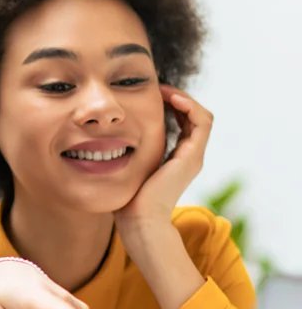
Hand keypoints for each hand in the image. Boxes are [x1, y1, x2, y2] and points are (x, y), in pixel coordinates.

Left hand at [115, 86, 212, 233]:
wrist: (139, 220)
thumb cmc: (127, 200)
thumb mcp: (129, 168)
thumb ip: (128, 154)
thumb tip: (107, 140)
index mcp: (176, 158)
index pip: (183, 123)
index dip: (171, 105)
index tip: (151, 95)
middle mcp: (189, 156)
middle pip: (193, 117)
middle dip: (178, 99)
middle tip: (158, 88)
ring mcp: (193, 156)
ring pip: (201, 117)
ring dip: (185, 99)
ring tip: (165, 90)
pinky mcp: (192, 157)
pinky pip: (202, 123)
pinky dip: (190, 107)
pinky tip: (172, 98)